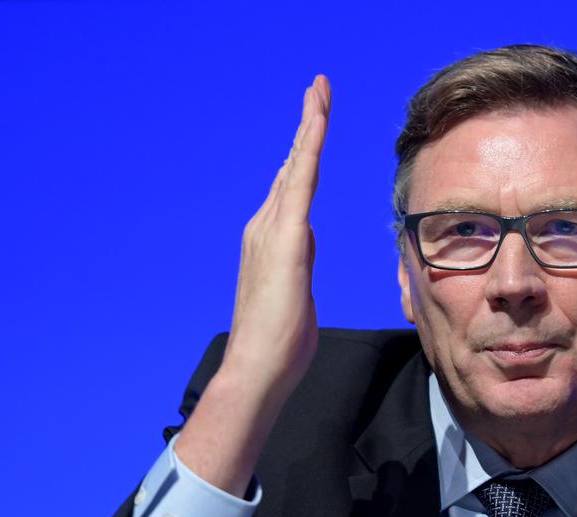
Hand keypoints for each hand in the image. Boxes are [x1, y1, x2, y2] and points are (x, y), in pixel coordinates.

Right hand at [226, 75, 330, 386]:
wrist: (256, 368)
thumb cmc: (278, 345)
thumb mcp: (296, 294)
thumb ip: (299, 264)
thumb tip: (303, 246)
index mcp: (272, 240)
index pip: (293, 186)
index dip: (304, 151)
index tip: (315, 120)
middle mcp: (265, 226)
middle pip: (293, 165)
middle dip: (307, 125)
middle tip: (319, 88)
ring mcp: (272, 229)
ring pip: (297, 165)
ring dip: (310, 125)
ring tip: (320, 92)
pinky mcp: (286, 237)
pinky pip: (301, 180)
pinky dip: (309, 147)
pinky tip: (318, 121)